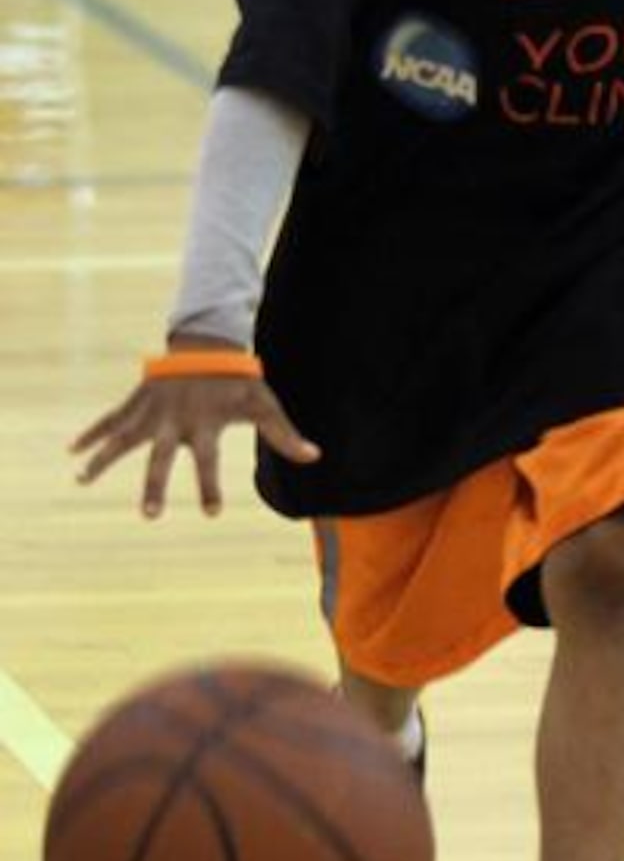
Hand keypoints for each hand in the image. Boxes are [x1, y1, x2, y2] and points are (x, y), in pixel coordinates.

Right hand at [70, 371, 319, 517]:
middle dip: (155, 486)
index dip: (210, 486)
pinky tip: (72, 450)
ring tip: (81, 480)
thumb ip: (284, 434)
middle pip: (161, 457)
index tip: (211, 513)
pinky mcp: (137, 402)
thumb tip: (314, 456)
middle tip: (150, 515)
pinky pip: (110, 419)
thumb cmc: (237, 381)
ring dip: (103, 459)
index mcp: (204, 424)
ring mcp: (151, 410)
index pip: (208, 461)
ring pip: (123, 438)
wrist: (207, 345)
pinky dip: (91, 433)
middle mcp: (174, 420)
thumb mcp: (263, 405)